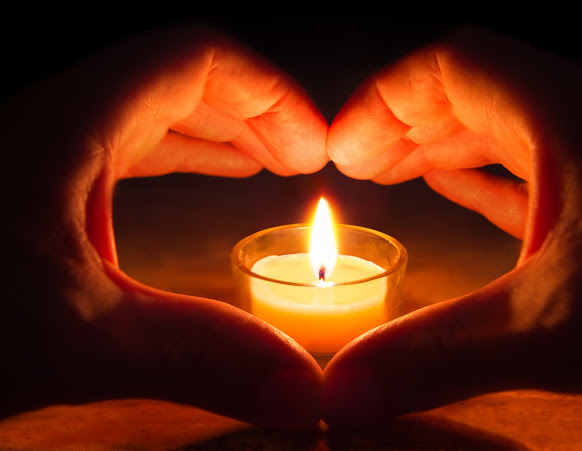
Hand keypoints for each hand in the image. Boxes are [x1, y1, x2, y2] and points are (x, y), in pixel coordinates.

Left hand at [0, 24, 326, 428]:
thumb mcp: (72, 342)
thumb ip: (195, 359)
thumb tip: (302, 394)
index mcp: (62, 124)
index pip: (190, 58)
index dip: (266, 92)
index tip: (311, 144)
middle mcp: (48, 120)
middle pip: (172, 78)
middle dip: (248, 112)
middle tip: (297, 156)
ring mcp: (34, 148)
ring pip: (143, 110)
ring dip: (212, 131)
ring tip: (262, 162)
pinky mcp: (26, 181)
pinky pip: (116, 145)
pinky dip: (170, 155)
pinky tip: (194, 178)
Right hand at [324, 26, 581, 425]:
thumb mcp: (561, 329)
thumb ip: (441, 356)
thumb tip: (342, 393)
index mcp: (576, 111)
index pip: (454, 64)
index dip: (387, 99)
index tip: (344, 146)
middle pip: (478, 88)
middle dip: (409, 122)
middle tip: (363, 163)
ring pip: (512, 125)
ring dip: (448, 145)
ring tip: (400, 171)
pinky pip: (543, 166)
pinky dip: (493, 177)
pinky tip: (465, 192)